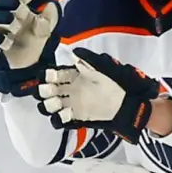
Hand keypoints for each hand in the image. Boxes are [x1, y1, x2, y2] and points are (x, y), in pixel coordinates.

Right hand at [0, 0, 61, 96]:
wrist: (25, 68)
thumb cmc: (32, 44)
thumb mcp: (45, 30)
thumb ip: (50, 18)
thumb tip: (53, 4)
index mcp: (12, 9)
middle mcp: (0, 17)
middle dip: (9, 3)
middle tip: (19, 5)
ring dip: (2, 17)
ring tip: (13, 20)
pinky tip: (6, 40)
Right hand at [37, 48, 158, 141]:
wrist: (128, 102)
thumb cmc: (117, 82)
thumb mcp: (103, 68)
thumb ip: (88, 61)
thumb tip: (74, 52)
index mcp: (73, 75)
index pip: (51, 74)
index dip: (46, 75)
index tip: (47, 77)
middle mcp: (69, 89)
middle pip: (45, 90)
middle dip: (43, 91)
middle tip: (51, 92)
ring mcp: (71, 104)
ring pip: (49, 105)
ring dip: (48, 105)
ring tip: (57, 104)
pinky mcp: (76, 117)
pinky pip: (60, 120)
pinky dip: (58, 119)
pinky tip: (65, 115)